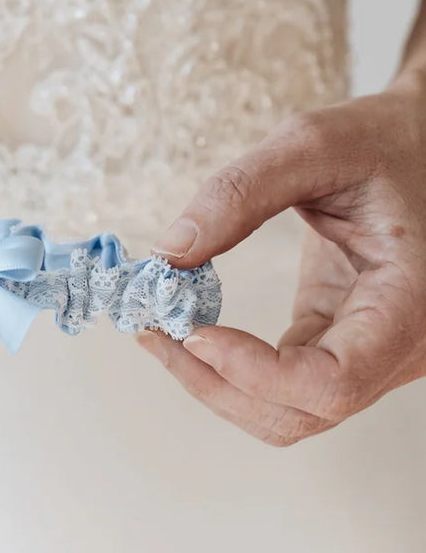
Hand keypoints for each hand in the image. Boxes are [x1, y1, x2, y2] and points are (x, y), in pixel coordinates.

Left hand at [135, 73, 425, 444]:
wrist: (417, 147)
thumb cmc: (383, 141)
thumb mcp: (313, 144)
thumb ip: (239, 193)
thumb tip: (169, 254)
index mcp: (410, 302)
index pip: (336, 382)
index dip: (256, 373)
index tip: (193, 333)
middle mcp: (400, 345)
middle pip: (300, 412)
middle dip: (215, 382)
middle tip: (153, 333)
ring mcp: (371, 354)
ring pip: (286, 412)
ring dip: (214, 383)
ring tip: (160, 333)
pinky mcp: (338, 343)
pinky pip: (281, 384)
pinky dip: (228, 367)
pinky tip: (189, 329)